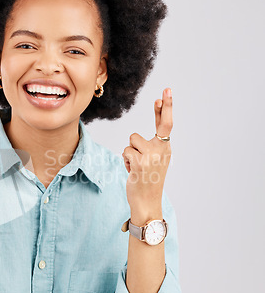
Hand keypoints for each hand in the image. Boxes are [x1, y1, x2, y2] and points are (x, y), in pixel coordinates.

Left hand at [121, 87, 172, 216]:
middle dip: (166, 106)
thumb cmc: (146, 181)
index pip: (166, 125)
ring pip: (133, 139)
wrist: (147, 202)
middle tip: (166, 89)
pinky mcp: (141, 162)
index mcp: (166, 149)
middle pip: (161, 124)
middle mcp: (163, 150)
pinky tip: (132, 171)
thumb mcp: (151, 162)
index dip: (166, 108)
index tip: (166, 92)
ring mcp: (153, 156)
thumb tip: (134, 138)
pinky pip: (126, 151)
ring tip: (135, 165)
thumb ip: (148, 148)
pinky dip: (126, 160)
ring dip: (130, 152)